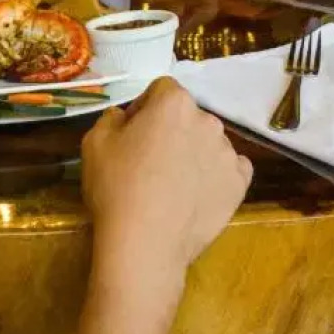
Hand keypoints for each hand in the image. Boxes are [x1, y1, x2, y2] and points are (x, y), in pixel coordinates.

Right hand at [82, 78, 251, 290]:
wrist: (145, 244)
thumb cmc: (117, 187)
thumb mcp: (94, 143)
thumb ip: (112, 118)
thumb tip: (124, 117)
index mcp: (174, 102)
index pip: (161, 90)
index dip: (144, 109)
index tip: (131, 135)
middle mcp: (207, 120)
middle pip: (187, 116)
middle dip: (171, 131)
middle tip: (149, 161)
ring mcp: (227, 152)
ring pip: (208, 143)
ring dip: (193, 153)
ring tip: (173, 185)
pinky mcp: (239, 184)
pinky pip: (230, 169)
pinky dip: (215, 176)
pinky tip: (197, 194)